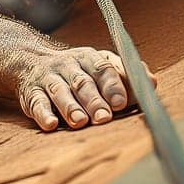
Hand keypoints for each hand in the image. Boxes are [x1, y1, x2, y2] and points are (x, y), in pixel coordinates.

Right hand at [12, 45, 152, 131]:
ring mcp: (48, 78)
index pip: (103, 69)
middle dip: (94, 100)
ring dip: (70, 107)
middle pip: (82, 82)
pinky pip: (36, 103)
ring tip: (81, 122)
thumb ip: (126, 76)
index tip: (121, 103)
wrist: (31, 62)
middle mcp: (68, 65)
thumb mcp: (100, 67)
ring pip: (60, 91)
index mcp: (89, 58)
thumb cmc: (79, 71)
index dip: (112, 86)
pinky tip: (51, 125)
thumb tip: (152, 83)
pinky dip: (43, 114)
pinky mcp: (30, 94)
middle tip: (105, 117)